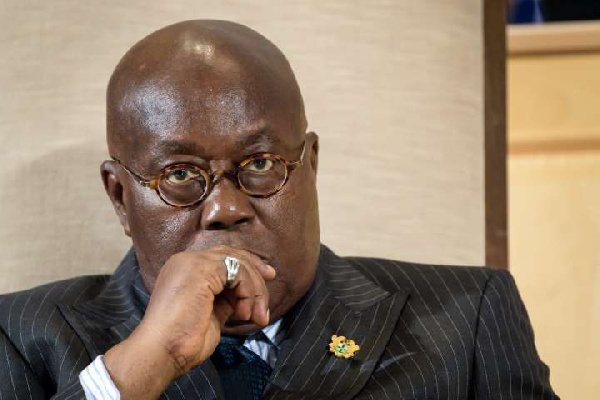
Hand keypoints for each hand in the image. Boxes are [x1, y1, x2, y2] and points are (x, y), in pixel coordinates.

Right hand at [104, 245, 275, 398]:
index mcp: (183, 270)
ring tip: (255, 316)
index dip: (246, 265)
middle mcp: (185, 261)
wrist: (162, 352)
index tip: (266, 278)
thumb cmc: (183, 342)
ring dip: (254, 290)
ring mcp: (192, 263)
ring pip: (238, 263)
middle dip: (255, 268)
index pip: (221, 258)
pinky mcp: (202, 269)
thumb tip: (244, 295)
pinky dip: (248, 291)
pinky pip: (238, 271)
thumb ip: (224, 299)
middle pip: (231, 254)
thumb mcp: (210, 314)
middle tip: (272, 280)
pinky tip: (242, 313)